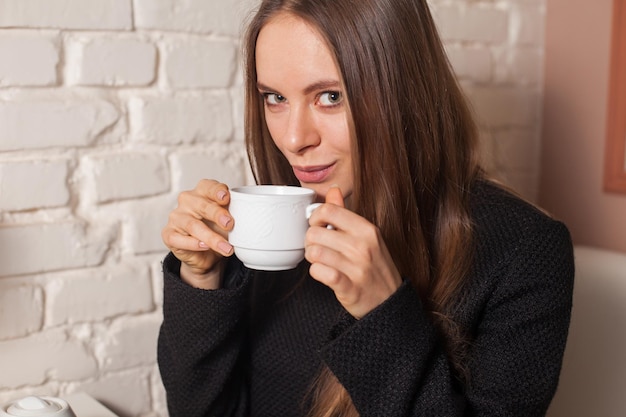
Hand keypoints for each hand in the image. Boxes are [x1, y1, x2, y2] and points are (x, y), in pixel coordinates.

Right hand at [162, 179, 233, 288]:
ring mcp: (176, 217)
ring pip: (193, 225)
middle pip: (201, 205)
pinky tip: (204, 246)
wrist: (207, 255)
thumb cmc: (218, 230)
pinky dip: (193, 243)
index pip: (208, 186)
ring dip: (211, 237)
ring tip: (227, 248)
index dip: (217, 191)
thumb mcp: (229, 220)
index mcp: (202, 192)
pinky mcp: (169, 234)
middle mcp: (187, 201)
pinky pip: (179, 238)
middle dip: (217, 214)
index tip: (227, 197)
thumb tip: (252, 216)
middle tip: (230, 224)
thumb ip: (235, 213)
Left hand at [305, 187, 402, 317]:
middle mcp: (363, 246)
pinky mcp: (349, 288)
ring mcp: (357, 268)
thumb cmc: (375, 267)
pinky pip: (319, 272)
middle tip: (318, 247)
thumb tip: (333, 190)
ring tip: (321, 260)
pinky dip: (316, 272)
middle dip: (310, 240)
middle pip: (315, 232)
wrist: (390, 301)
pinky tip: (324, 273)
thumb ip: (346, 213)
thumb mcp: (367, 236)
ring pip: (314, 252)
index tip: (317, 225)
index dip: (315, 217)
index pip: (329, 210)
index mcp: (367, 230)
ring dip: (312, 258)